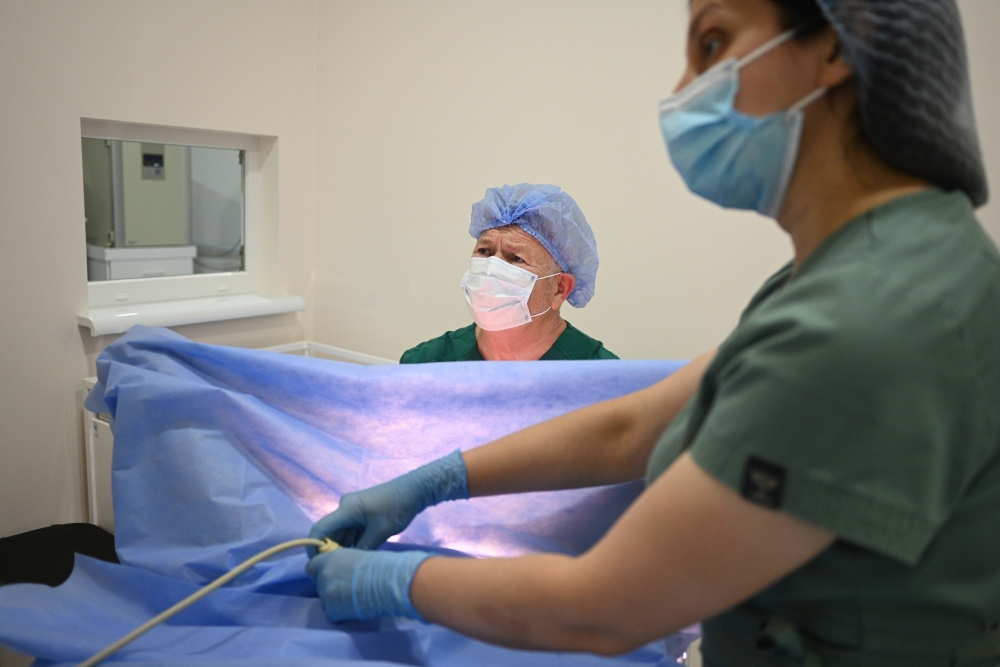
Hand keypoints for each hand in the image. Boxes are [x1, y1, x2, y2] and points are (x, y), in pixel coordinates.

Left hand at [306, 547, 432, 622]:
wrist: (388, 582)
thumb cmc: (382, 565)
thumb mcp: (358, 557)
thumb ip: (345, 564)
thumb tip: (345, 572)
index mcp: (330, 559)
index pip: (311, 567)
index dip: (321, 573)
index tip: (333, 577)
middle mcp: (324, 575)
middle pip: (319, 585)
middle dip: (331, 589)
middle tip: (349, 591)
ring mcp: (326, 594)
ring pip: (325, 602)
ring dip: (336, 603)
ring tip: (355, 601)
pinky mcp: (332, 611)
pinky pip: (332, 616)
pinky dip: (342, 615)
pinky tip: (356, 610)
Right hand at [308, 450, 467, 555]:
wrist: (414, 490)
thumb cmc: (397, 508)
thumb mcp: (380, 532)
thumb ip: (363, 548)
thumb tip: (349, 564)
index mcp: (346, 509)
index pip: (320, 529)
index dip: (313, 546)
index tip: (315, 564)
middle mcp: (345, 508)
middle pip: (330, 533)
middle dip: (331, 551)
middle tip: (335, 571)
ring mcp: (353, 511)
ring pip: (342, 533)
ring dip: (343, 548)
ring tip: (346, 567)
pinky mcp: (361, 514)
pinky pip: (351, 531)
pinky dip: (352, 543)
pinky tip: (357, 557)